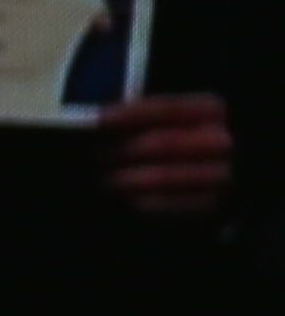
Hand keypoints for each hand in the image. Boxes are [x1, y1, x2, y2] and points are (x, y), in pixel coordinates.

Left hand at [103, 93, 233, 221]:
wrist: (187, 185)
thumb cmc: (159, 146)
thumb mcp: (155, 124)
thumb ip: (137, 119)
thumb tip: (98, 120)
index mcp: (211, 111)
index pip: (171, 108)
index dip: (134, 114)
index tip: (99, 119)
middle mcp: (221, 142)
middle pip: (164, 143)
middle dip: (123, 150)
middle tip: (94, 156)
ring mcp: (220, 176)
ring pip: (166, 176)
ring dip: (127, 179)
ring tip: (103, 181)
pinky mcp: (209, 207)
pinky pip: (172, 207)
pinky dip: (144, 203)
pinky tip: (124, 201)